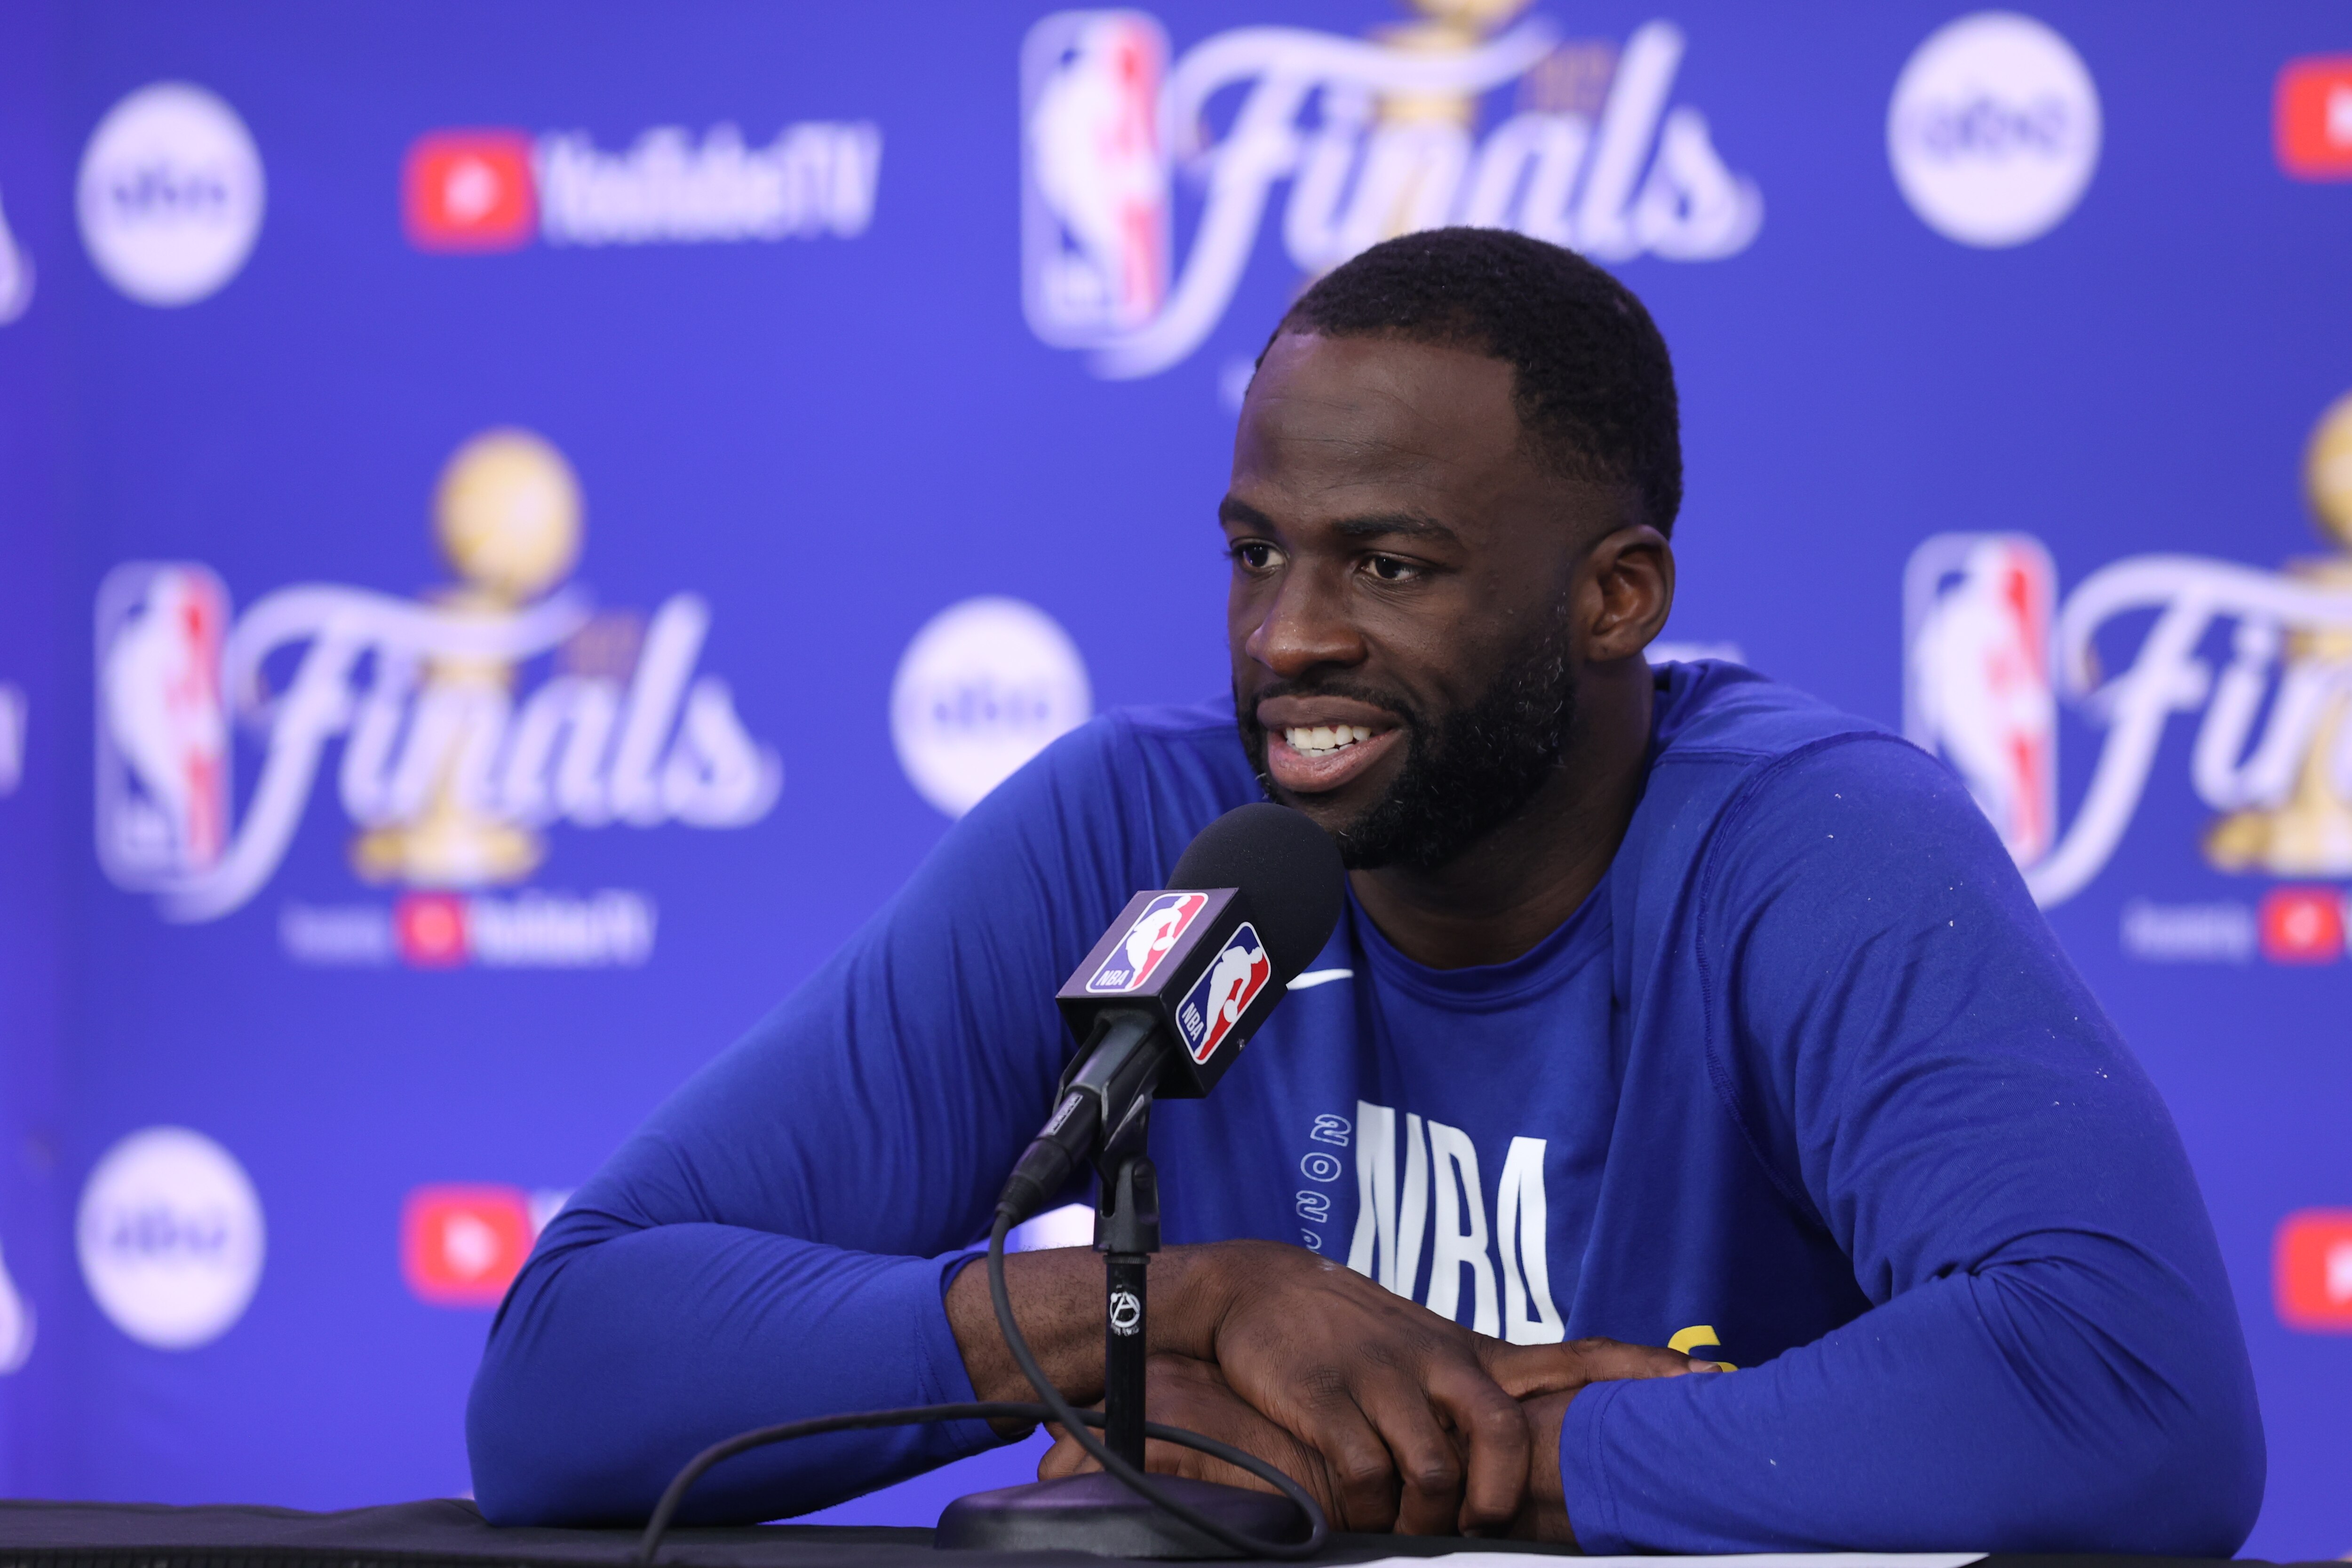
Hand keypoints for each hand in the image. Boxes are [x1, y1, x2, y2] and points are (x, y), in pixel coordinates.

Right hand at [948, 1238, 1697, 1532]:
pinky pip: (1368, 1480)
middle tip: (1493, 1523)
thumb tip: (1531, 1435)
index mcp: (1470, 1353)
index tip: (1711, 1378)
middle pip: (1506, 1436)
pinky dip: (1369, 1507)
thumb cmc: (1350, 1334)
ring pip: (1437, 1474)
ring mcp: (1384, 1381)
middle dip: (1506, 1496)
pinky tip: (1358, 1506)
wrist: (1256, 1291)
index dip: (1642, 1369)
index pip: (1576, 1356)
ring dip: (1426, 1514)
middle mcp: (1439, 1363)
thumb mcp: (1424, 1349)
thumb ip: (1474, 1389)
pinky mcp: (1330, 1404)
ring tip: (1408, 1523)